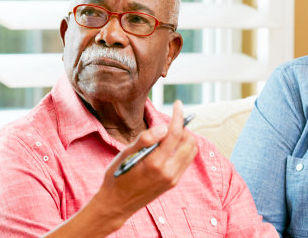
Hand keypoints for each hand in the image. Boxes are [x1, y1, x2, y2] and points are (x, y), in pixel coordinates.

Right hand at [95, 100, 198, 222]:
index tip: (177, 104)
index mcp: (155, 163)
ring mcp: (173, 179)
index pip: (175, 133)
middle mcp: (168, 172)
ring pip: (191, 151)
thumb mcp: (125, 154)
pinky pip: (186, 161)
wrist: (116, 204)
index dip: (178, 116)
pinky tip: (169, 147)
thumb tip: (163, 127)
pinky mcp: (173, 183)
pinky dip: (183, 149)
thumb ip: (145, 139)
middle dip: (183, 127)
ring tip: (169, 133)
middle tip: (170, 121)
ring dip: (185, 138)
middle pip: (189, 141)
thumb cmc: (117, 177)